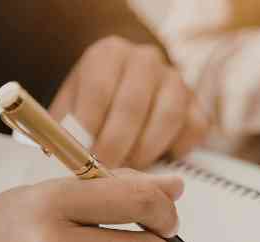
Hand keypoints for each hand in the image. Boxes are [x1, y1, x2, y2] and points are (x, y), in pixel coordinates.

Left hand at [50, 36, 208, 168]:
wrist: (126, 86)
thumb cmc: (94, 102)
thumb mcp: (70, 105)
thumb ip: (66, 127)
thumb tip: (62, 157)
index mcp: (109, 53)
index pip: (99, 88)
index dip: (90, 126)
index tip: (82, 155)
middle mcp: (145, 60)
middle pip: (133, 104)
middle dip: (116, 144)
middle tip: (104, 170)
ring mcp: (175, 81)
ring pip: (167, 117)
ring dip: (146, 149)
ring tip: (129, 167)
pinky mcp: (197, 104)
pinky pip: (193, 129)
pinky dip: (177, 149)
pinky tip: (158, 157)